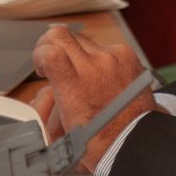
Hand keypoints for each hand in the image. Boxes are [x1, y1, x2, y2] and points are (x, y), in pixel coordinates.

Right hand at [29, 26, 157, 172]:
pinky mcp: (127, 55)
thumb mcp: (63, 126)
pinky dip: (97, 59)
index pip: (50, 52)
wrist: (137, 139)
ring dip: (75, 54)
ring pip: (81, 40)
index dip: (39, 53)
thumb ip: (50, 101)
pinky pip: (103, 47)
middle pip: (61, 35)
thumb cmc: (101, 140)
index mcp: (76, 87)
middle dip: (51, 46)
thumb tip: (45, 87)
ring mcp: (113, 57)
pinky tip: (100, 77)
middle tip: (52, 63)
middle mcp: (95, 67)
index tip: (41, 64)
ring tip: (80, 76)